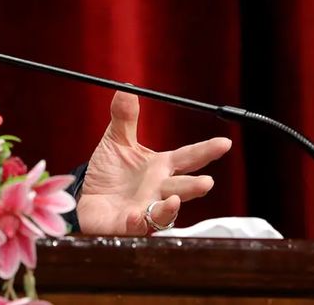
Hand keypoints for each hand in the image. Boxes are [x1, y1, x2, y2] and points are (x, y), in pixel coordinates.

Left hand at [76, 91, 231, 235]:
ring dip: (170, 208)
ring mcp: (145, 208)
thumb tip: (125, 88)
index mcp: (160, 167)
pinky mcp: (128, 224)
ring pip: (164, 211)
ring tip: (174, 199)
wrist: (88, 198)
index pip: (188, 157)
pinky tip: (135, 215)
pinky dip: (137, 220)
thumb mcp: (116, 141)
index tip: (225, 143)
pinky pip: (136, 225)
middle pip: (181, 187)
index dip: (206, 151)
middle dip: (194, 186)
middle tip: (207, 182)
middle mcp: (158, 189)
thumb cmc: (109, 172)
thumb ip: (124, 117)